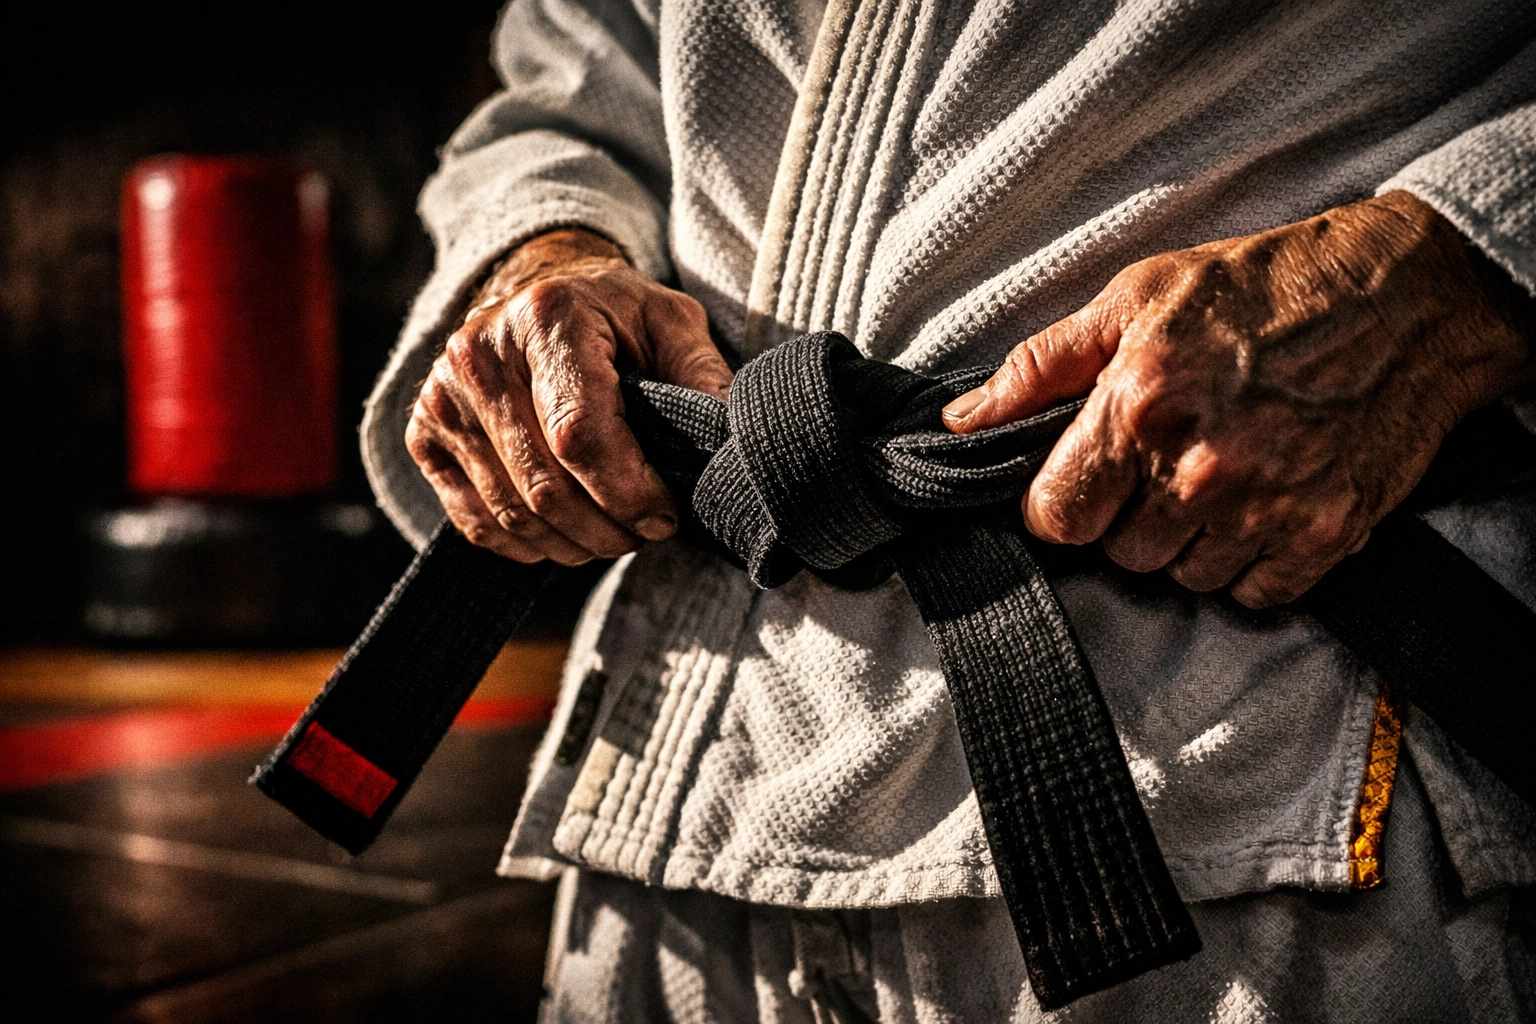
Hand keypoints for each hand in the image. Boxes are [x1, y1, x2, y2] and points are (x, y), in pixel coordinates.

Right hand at [406, 228, 733, 563]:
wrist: (538, 292)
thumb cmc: (614, 316)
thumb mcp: (672, 322)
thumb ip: (703, 377)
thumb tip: (731, 442)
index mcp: (547, 318)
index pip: (579, 434)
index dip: (627, 492)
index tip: (665, 515)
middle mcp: (480, 354)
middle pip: (544, 486)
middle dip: (606, 529)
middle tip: (644, 533)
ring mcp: (442, 396)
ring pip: (511, 512)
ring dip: (571, 544)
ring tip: (612, 535)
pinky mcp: (424, 432)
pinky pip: (474, 520)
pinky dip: (525, 546)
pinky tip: (563, 536)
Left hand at [943, 191, 1533, 606]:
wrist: (1410, 296)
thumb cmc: (1265, 287)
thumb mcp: (1137, 297)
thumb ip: (1041, 367)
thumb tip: (963, 422)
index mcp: (1139, 406)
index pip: (1056, 518)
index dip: (1062, 503)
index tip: (1083, 481)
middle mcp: (1198, 468)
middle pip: (1119, 553)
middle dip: (1128, 516)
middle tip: (1164, 461)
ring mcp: (1265, 508)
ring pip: (1182, 577)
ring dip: (1188, 541)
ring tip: (1218, 474)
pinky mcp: (1324, 535)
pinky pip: (1251, 593)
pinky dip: (1250, 561)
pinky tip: (1263, 501)